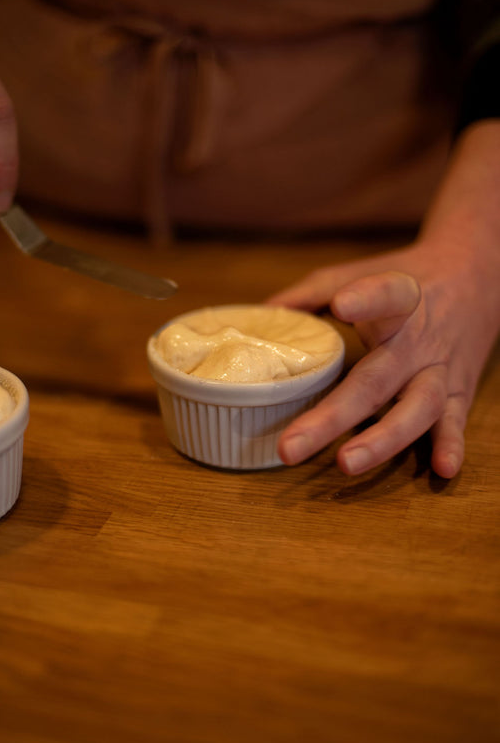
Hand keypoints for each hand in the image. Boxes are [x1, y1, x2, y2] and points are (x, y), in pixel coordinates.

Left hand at [268, 238, 498, 479]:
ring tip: (346, 463)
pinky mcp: (460, 391)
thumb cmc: (408, 277)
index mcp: (400, 300)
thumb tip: (264, 310)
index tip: (341, 305)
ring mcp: (441, 369)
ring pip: (417, 408)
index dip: (367, 299)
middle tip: (291, 445)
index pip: (387, 295)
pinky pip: (455, 421)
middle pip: (378, 379)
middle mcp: (420, 339)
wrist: (479, 277)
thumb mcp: (365, 273)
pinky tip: (442, 469)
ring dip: (383, 440)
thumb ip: (314, 291)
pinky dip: (451, 444)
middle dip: (335, 415)